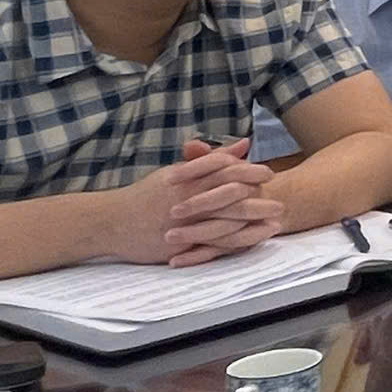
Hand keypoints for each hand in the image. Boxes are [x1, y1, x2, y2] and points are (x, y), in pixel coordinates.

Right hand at [104, 141, 283, 268]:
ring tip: (274, 224)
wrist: (110, 222)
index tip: (268, 173)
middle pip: (228, 197)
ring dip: (251, 224)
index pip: (223, 170)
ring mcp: (180, 225)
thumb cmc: (146, 194)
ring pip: (223, 223)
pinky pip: (209, 246)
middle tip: (280, 201)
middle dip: (257, 199)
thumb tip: (244, 145)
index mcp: (184, 179)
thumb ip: (211, 160)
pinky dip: (232, 244)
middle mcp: (184, 200)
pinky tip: (250, 243)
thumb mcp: (176, 172)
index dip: (248, 171)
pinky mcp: (176, 246)